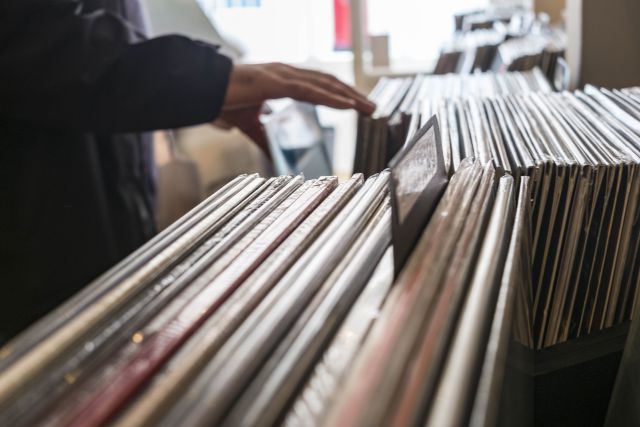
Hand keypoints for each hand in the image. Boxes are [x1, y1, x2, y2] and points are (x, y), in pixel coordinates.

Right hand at [216, 63, 375, 156]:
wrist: (200, 91)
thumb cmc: (223, 101)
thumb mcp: (250, 125)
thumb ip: (264, 138)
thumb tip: (274, 157)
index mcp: (282, 79)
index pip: (318, 84)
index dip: (339, 93)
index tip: (358, 104)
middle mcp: (285, 73)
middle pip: (327, 82)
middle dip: (351, 94)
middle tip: (372, 108)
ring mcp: (280, 75)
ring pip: (323, 84)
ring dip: (348, 96)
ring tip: (367, 107)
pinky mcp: (272, 82)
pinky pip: (308, 90)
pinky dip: (330, 98)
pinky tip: (346, 106)